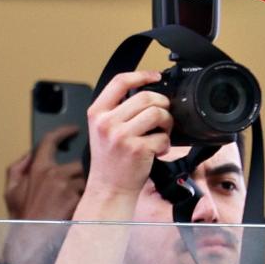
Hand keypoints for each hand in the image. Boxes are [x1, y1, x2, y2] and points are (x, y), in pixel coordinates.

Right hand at [4, 128, 84, 221]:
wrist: (32, 240)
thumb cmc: (22, 217)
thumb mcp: (11, 191)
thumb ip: (17, 168)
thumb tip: (29, 154)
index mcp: (38, 169)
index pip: (50, 141)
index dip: (63, 131)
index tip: (74, 129)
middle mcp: (55, 175)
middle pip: (79, 163)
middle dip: (79, 174)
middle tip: (77, 185)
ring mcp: (69, 188)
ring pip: (88, 179)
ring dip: (86, 187)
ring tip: (78, 201)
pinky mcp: (81, 201)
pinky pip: (92, 194)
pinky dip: (90, 199)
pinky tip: (82, 208)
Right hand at [82, 71, 172, 211]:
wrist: (109, 188)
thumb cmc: (110, 160)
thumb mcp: (103, 129)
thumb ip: (118, 110)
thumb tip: (148, 92)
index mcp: (97, 113)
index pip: (120, 82)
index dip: (141, 75)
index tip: (155, 76)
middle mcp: (107, 122)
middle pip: (146, 97)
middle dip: (162, 104)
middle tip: (164, 116)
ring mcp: (122, 136)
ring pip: (158, 114)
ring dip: (167, 123)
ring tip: (162, 133)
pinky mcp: (138, 149)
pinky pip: (163, 137)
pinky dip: (166, 144)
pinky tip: (158, 150)